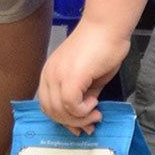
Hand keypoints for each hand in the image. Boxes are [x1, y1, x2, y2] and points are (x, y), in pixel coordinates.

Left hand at [37, 19, 129, 133]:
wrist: (108, 28)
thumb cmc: (101, 48)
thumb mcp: (89, 81)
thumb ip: (84, 99)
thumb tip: (86, 119)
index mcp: (49, 74)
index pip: (47, 106)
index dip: (63, 120)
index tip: (80, 127)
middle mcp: (48, 75)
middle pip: (51, 112)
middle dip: (72, 123)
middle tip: (91, 123)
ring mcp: (57, 75)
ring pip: (60, 111)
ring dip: (80, 118)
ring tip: (96, 112)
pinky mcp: (70, 77)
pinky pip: (71, 105)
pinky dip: (84, 110)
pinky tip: (95, 101)